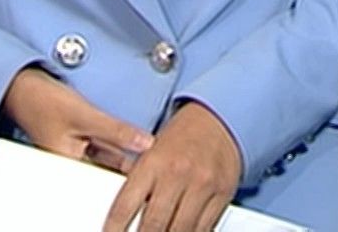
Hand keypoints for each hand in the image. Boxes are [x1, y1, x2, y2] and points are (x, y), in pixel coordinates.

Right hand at [1, 66, 153, 173]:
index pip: (102, 183)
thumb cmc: (44, 102)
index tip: (147, 165)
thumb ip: (117, 132)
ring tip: (144, 148)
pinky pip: (102, 150)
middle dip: (127, 165)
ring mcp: (75, 155)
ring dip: (124, 155)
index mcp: (67, 167)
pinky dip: (115, 146)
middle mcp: (70, 165)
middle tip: (148, 153)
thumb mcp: (86, 116)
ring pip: (106, 161)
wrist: (24, 86)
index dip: (126, 176)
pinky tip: (131, 142)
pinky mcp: (78, 143)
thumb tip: (146, 144)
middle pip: (106, 173)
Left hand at [104, 99, 242, 231]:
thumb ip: (137, 184)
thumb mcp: (151, 154)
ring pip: (180, 231)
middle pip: (153, 225)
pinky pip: (204, 228)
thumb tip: (120, 218)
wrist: (220, 118)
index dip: (114, 230)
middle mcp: (178, 173)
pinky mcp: (223, 193)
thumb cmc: (181, 137)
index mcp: (152, 161)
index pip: (124, 208)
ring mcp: (203, 184)